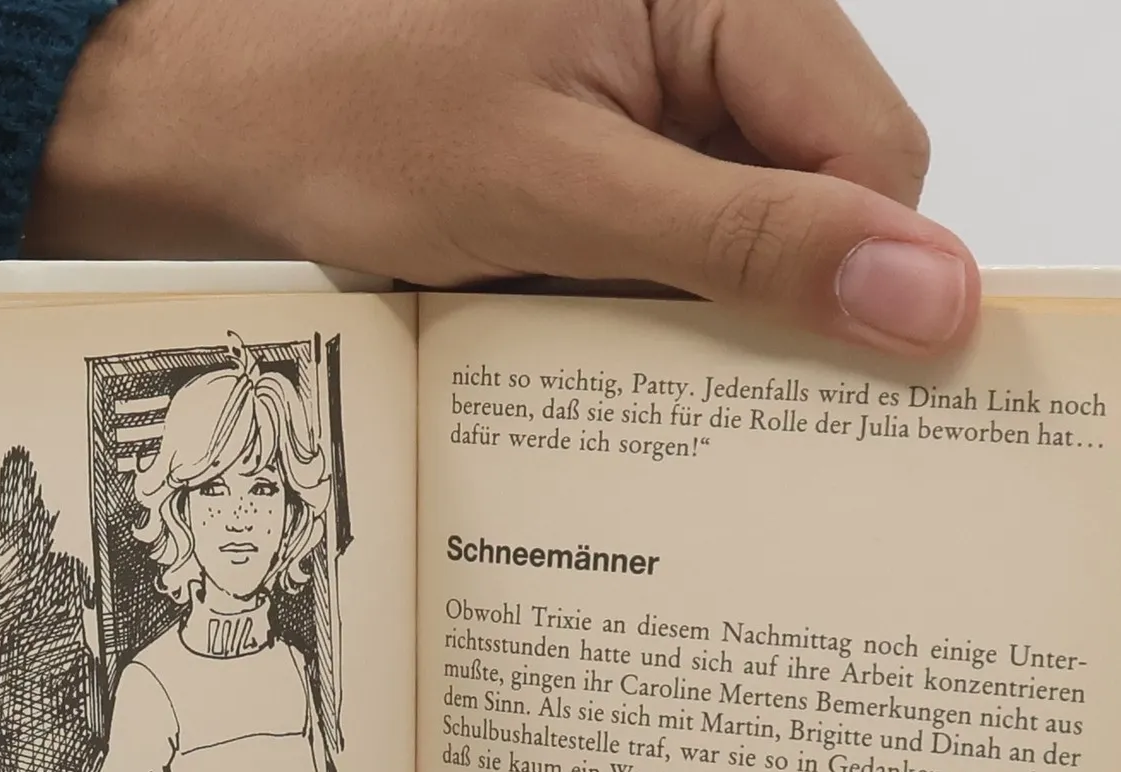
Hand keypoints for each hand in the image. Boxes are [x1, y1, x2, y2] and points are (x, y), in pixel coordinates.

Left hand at [31, 0, 976, 354]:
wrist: (190, 116)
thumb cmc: (337, 108)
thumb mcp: (557, 187)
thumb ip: (747, 241)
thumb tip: (930, 295)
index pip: (873, 150)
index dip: (857, 275)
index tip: (828, 387)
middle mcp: (699, 23)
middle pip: (814, 191)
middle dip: (763, 298)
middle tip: (672, 371)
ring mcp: (646, 87)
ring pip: (742, 229)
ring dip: (686, 310)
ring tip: (586, 330)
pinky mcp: (597, 144)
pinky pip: (667, 240)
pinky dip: (632, 302)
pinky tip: (568, 324)